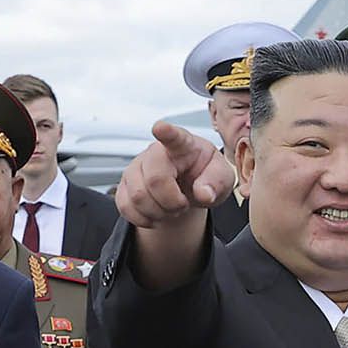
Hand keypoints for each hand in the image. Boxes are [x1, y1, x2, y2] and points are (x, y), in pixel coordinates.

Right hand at [115, 121, 233, 228]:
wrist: (189, 188)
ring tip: (171, 208)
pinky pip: (125, 207)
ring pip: (137, 196)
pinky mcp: (124, 185)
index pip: (174, 137)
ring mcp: (136, 168)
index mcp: (183, 145)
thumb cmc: (205, 176)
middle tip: (183, 204)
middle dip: (172, 202)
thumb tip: (204, 193)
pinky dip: (144, 219)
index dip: (166, 132)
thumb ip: (217, 183)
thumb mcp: (222, 178)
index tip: (160, 127)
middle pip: (154, 179)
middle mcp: (155, 153)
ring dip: (159, 213)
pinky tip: (156, 214)